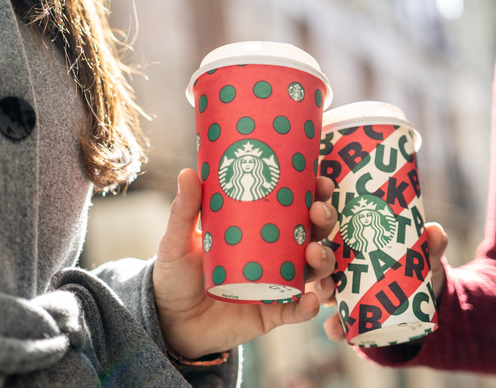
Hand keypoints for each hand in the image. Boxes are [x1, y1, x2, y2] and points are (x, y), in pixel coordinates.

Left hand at [152, 169, 337, 358]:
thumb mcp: (178, 241)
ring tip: (315, 253)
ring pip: (314, 270)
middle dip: (325, 220)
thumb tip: (187, 173)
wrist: (171, 322)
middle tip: (319, 211)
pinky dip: (308, 306)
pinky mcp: (273, 314)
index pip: (296, 206)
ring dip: (323, 259)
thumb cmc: (177, 275)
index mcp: (262, 229)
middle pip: (313, 234)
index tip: (321, 180)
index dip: (315, 193)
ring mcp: (278, 284)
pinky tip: (311, 299)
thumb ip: (184, 211)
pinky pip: (298, 310)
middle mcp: (277, 254)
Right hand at [320, 222, 448, 341]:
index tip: (321, 211)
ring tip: (328, 292)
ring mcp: (340, 295)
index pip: (328, 229)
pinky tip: (337, 329)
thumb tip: (435, 231)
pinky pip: (335, 324)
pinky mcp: (347, 319)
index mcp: (349, 244)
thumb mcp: (423, 257)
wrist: (423, 308)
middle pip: (319, 259)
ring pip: (321, 291)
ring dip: (320, 290)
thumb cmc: (414, 270)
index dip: (319, 219)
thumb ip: (431, 245)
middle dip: (316, 257)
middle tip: (320, 253)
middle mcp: (337, 268)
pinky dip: (334, 327)